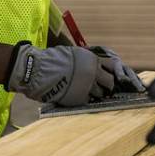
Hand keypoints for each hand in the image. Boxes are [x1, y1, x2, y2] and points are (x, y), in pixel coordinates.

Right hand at [6, 42, 141, 106]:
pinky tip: (78, 96)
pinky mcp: (80, 98)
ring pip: (102, 94)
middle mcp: (94, 72)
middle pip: (110, 82)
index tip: (115, 77)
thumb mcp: (74, 54)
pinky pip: (89, 101)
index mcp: (93, 59)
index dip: (114, 72)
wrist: (39, 71)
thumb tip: (95, 66)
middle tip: (103, 87)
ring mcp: (88, 86)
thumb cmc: (53, 60)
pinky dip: (86, 100)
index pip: (113, 66)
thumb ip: (86, 60)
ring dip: (97, 94)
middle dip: (107, 85)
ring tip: (88, 92)